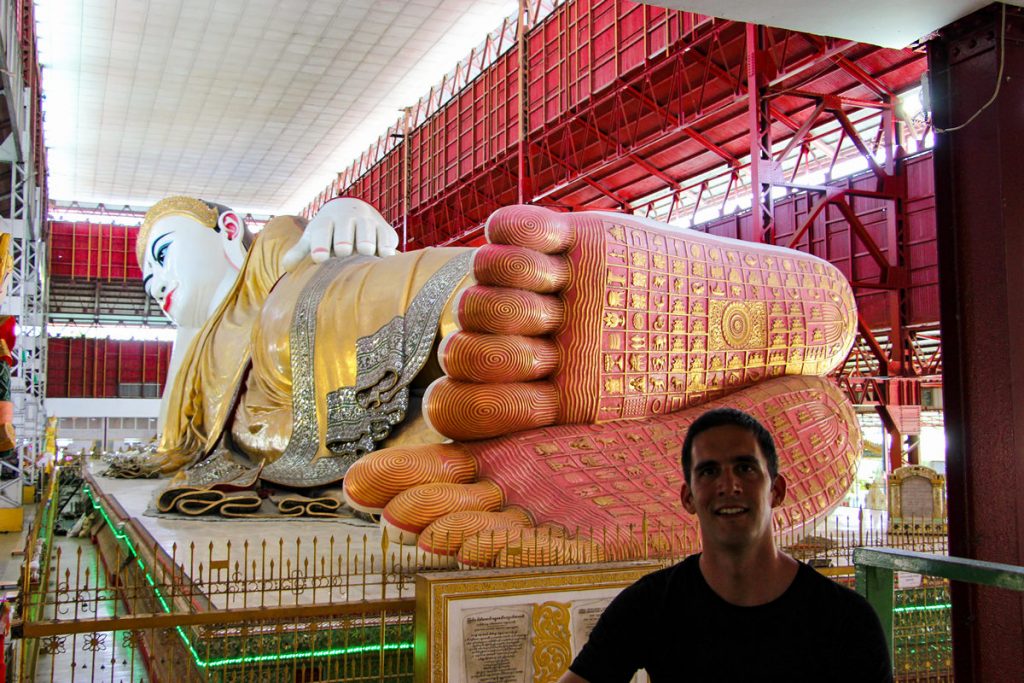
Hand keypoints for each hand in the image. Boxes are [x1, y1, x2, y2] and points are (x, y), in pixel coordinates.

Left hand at [282, 198, 399, 269]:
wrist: (353, 209)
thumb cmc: (329, 231)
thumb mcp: (313, 237)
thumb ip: (300, 251)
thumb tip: (287, 267)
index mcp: (326, 221)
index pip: (322, 230)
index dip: (320, 243)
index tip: (320, 257)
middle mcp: (348, 218)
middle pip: (345, 229)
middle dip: (344, 240)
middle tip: (343, 251)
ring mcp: (368, 222)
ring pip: (368, 231)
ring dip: (366, 242)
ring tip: (365, 253)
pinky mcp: (385, 230)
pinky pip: (387, 239)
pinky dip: (386, 248)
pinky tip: (383, 258)